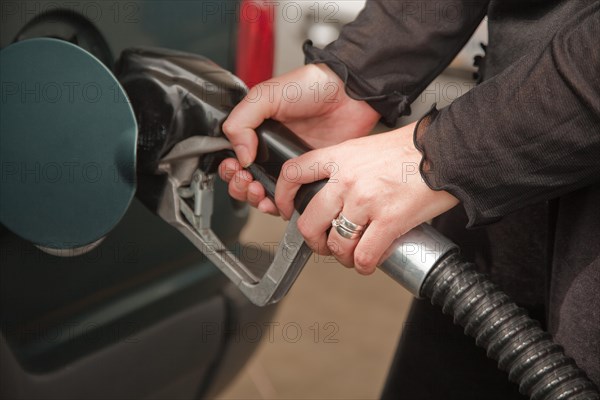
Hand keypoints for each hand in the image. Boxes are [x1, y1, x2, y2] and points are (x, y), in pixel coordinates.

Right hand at [219, 64, 379, 214]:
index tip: (234, 167)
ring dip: (255, 199)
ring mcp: (289, 166)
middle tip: (247, 180)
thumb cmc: (312, 87)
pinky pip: (290, 199)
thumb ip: (243, 120)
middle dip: (240, 187)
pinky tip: (279, 199)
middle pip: (244, 181)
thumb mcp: (267, 94)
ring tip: (259, 191)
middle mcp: (270, 151)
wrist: (349, 96)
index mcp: (256, 132)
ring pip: (264, 194)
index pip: (232, 158)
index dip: (229, 168)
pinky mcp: (308, 177)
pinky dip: (280, 205)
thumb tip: (239, 154)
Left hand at [274, 122, 459, 274]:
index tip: (285, 210)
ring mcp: (366, 201)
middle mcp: (347, 179)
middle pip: (309, 221)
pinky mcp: (389, 221)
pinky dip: (363, 266)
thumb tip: (333, 193)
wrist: (449, 151)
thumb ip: (345, 167)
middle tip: (324, 244)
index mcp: (339, 157)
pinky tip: (369, 262)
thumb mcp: (367, 147)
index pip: (292, 173)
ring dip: (341, 256)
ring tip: (351, 255)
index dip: (281, 196)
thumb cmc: (413, 149)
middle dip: (314, 241)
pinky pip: (363, 256)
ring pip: (336, 244)